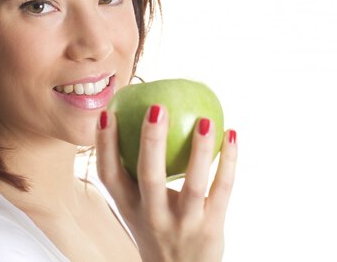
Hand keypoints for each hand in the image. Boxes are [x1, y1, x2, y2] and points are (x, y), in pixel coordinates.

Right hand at [96, 104, 237, 261]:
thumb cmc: (157, 228)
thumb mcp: (137, 207)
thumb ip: (134, 173)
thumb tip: (137, 117)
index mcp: (129, 207)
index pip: (109, 175)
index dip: (104, 145)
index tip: (108, 113)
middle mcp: (153, 217)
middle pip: (149, 176)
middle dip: (151, 141)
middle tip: (157, 108)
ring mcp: (183, 224)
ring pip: (193, 185)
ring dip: (199, 150)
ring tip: (204, 120)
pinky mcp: (211, 228)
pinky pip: (223, 190)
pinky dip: (229, 161)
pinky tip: (231, 134)